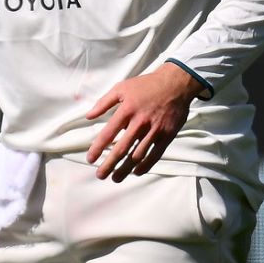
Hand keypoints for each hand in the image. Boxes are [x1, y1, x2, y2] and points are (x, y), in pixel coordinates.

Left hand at [85, 63, 205, 181]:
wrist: (175, 84)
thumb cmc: (145, 85)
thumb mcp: (121, 88)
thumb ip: (103, 103)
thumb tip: (88, 116)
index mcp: (126, 110)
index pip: (109, 133)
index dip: (98, 148)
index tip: (90, 159)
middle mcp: (139, 122)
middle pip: (122, 148)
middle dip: (110, 164)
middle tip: (100, 175)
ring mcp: (155, 130)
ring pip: (138, 155)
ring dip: (126, 169)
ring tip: (116, 178)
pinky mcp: (167, 135)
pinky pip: (155, 154)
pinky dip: (145, 165)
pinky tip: (136, 172)